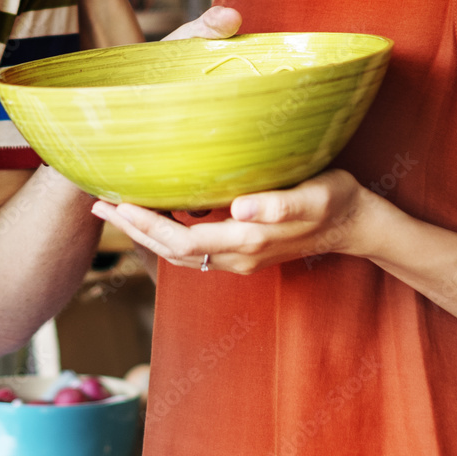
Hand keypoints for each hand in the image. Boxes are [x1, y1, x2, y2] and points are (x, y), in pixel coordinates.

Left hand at [91, 169, 373, 274]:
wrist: (356, 225)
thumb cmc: (336, 201)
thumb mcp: (314, 196)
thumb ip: (279, 206)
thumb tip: (239, 209)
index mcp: (247, 240)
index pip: (181, 240)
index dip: (147, 225)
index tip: (118, 204)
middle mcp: (237, 256)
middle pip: (171, 251)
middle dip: (134, 229)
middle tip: (100, 204)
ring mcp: (238, 259)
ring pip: (179, 253)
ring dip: (146, 234)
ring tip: (118, 209)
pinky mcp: (241, 253)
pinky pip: (194, 249)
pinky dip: (167, 235)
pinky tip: (157, 215)